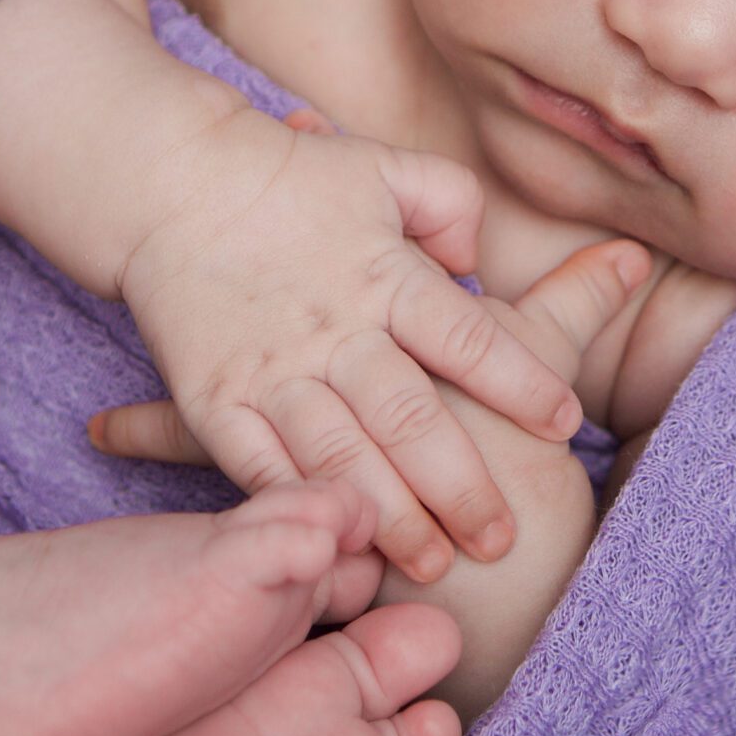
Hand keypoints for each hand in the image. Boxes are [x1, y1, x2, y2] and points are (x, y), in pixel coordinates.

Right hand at [103, 103, 620, 582]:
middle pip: (409, 418)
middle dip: (459, 486)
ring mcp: (271, 370)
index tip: (566, 426)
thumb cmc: (290, 179)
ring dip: (386, 517)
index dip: (521, 382)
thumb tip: (479, 262)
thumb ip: (449, 205)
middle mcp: (333, 330)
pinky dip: (297, 507)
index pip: (468, 337)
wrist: (169, 183)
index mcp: (383, 274)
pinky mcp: (215, 399)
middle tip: (500, 541)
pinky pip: (257, 465)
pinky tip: (331, 544)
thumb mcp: (384, 168)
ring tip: (431, 567)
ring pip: (339, 456)